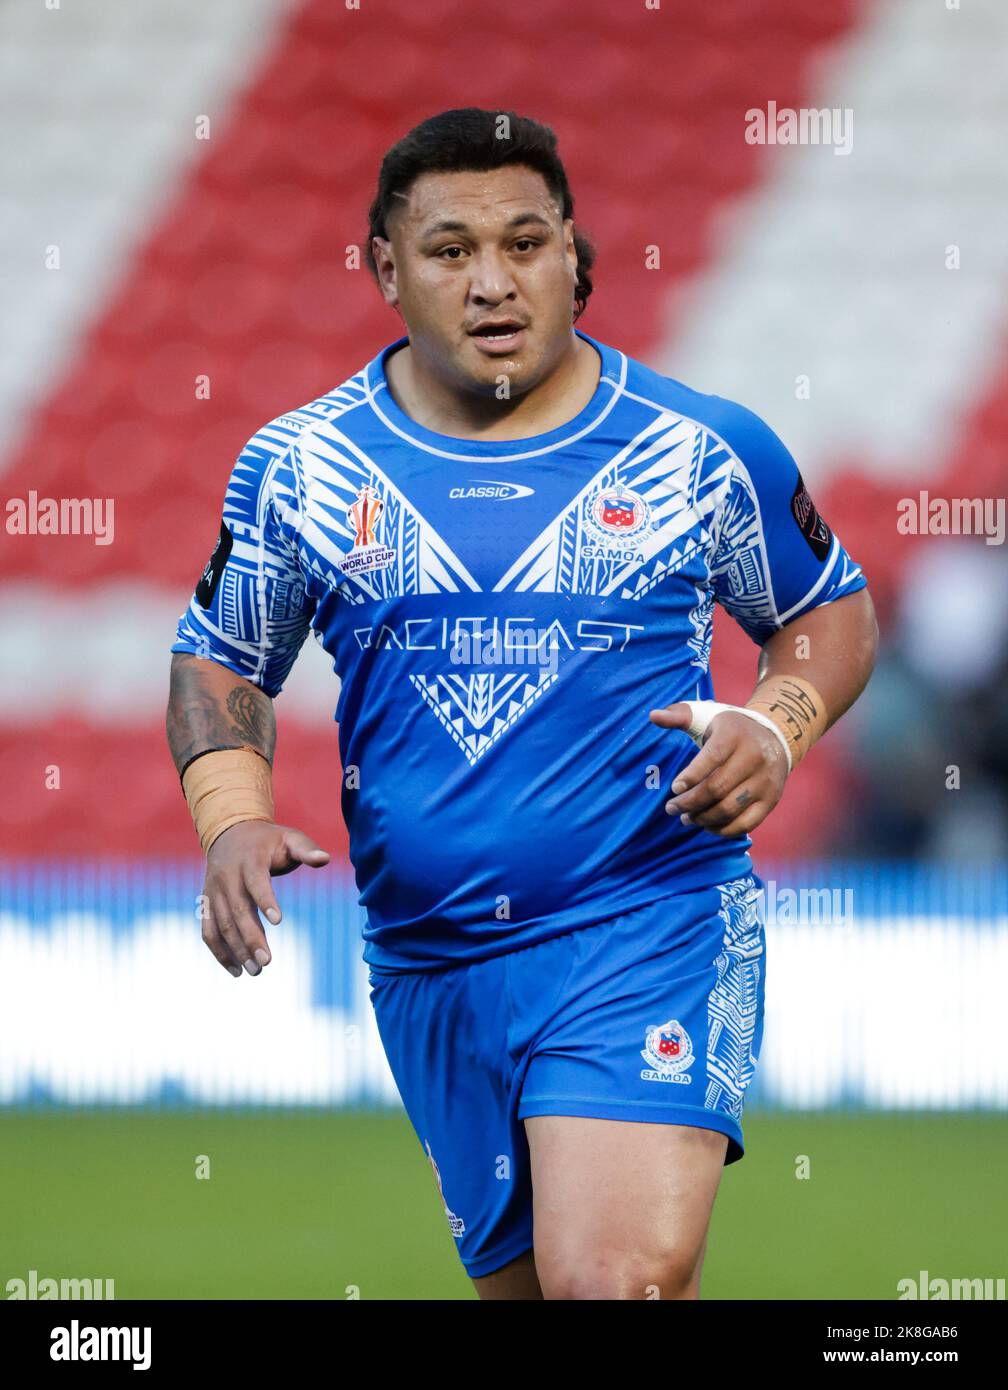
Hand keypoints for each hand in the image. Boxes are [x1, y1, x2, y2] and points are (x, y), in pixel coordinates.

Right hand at [200, 820, 330, 976]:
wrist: (230, 832)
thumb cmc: (268, 841)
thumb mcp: (289, 837)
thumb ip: (306, 850)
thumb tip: (325, 859)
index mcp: (249, 860)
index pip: (256, 881)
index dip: (266, 900)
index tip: (278, 921)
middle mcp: (227, 876)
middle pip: (237, 910)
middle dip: (251, 937)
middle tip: (266, 962)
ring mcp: (214, 891)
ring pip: (221, 924)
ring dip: (236, 949)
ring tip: (255, 971)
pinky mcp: (207, 903)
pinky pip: (208, 931)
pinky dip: (218, 952)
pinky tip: (236, 970)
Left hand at [648, 704, 788, 836]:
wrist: (776, 737)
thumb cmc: (731, 730)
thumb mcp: (707, 715)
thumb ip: (679, 715)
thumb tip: (653, 716)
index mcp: (735, 735)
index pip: (712, 758)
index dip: (691, 775)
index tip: (674, 788)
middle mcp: (754, 757)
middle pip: (717, 788)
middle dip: (689, 802)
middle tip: (671, 808)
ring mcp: (765, 781)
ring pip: (730, 808)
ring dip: (703, 818)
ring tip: (686, 818)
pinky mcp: (772, 799)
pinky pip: (746, 823)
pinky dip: (723, 830)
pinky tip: (707, 825)